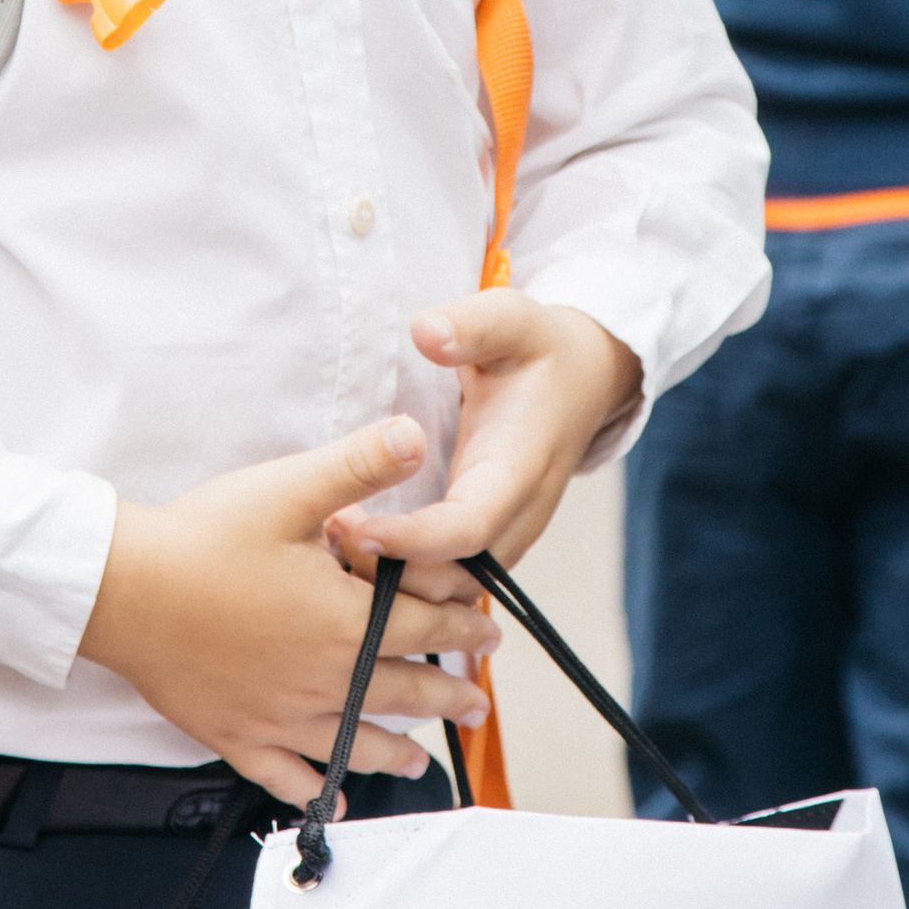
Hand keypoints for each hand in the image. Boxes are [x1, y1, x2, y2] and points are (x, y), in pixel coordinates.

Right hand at [80, 415, 495, 810]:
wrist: (124, 590)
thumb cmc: (202, 539)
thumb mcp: (288, 489)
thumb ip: (358, 465)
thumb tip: (416, 435)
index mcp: (344, 621)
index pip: (424, 626)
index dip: (462, 626)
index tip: (487, 631)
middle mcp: (322, 678)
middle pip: (403, 692)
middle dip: (448, 694)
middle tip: (476, 701)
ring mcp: (279, 715)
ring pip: (355, 742)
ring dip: (397, 751)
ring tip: (422, 760)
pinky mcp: (236, 735)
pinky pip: (286, 776)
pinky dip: (316, 791)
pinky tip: (334, 801)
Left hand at [329, 292, 640, 588]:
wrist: (582, 379)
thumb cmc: (537, 349)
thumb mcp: (511, 319)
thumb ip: (470, 325)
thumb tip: (425, 330)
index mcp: (519, 467)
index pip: (470, 527)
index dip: (415, 540)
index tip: (360, 529)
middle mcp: (516, 515)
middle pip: (455, 577)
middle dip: (392, 572)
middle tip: (327, 534)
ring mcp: (505, 535)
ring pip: (449, 589)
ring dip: (393, 581)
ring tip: (331, 542)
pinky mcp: (489, 541)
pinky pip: (446, 579)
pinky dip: (403, 578)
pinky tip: (354, 549)